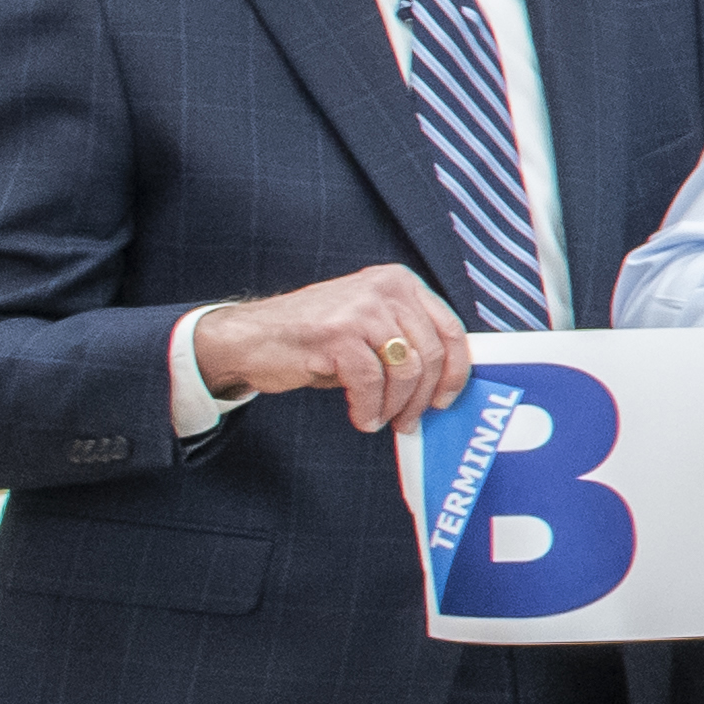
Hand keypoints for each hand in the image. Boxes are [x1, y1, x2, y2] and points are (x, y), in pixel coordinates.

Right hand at [191, 265, 481, 433]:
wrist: (248, 337)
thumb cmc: (313, 339)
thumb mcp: (369, 327)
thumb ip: (405, 339)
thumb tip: (443, 382)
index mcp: (400, 282)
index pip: (449, 328)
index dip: (455, 371)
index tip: (446, 399)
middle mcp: (385, 289)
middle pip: (431, 353)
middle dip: (423, 397)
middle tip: (410, 421)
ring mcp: (360, 309)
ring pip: (405, 370)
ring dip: (396, 406)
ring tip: (381, 420)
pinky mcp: (336, 334)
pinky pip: (370, 383)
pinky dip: (369, 408)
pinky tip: (361, 418)